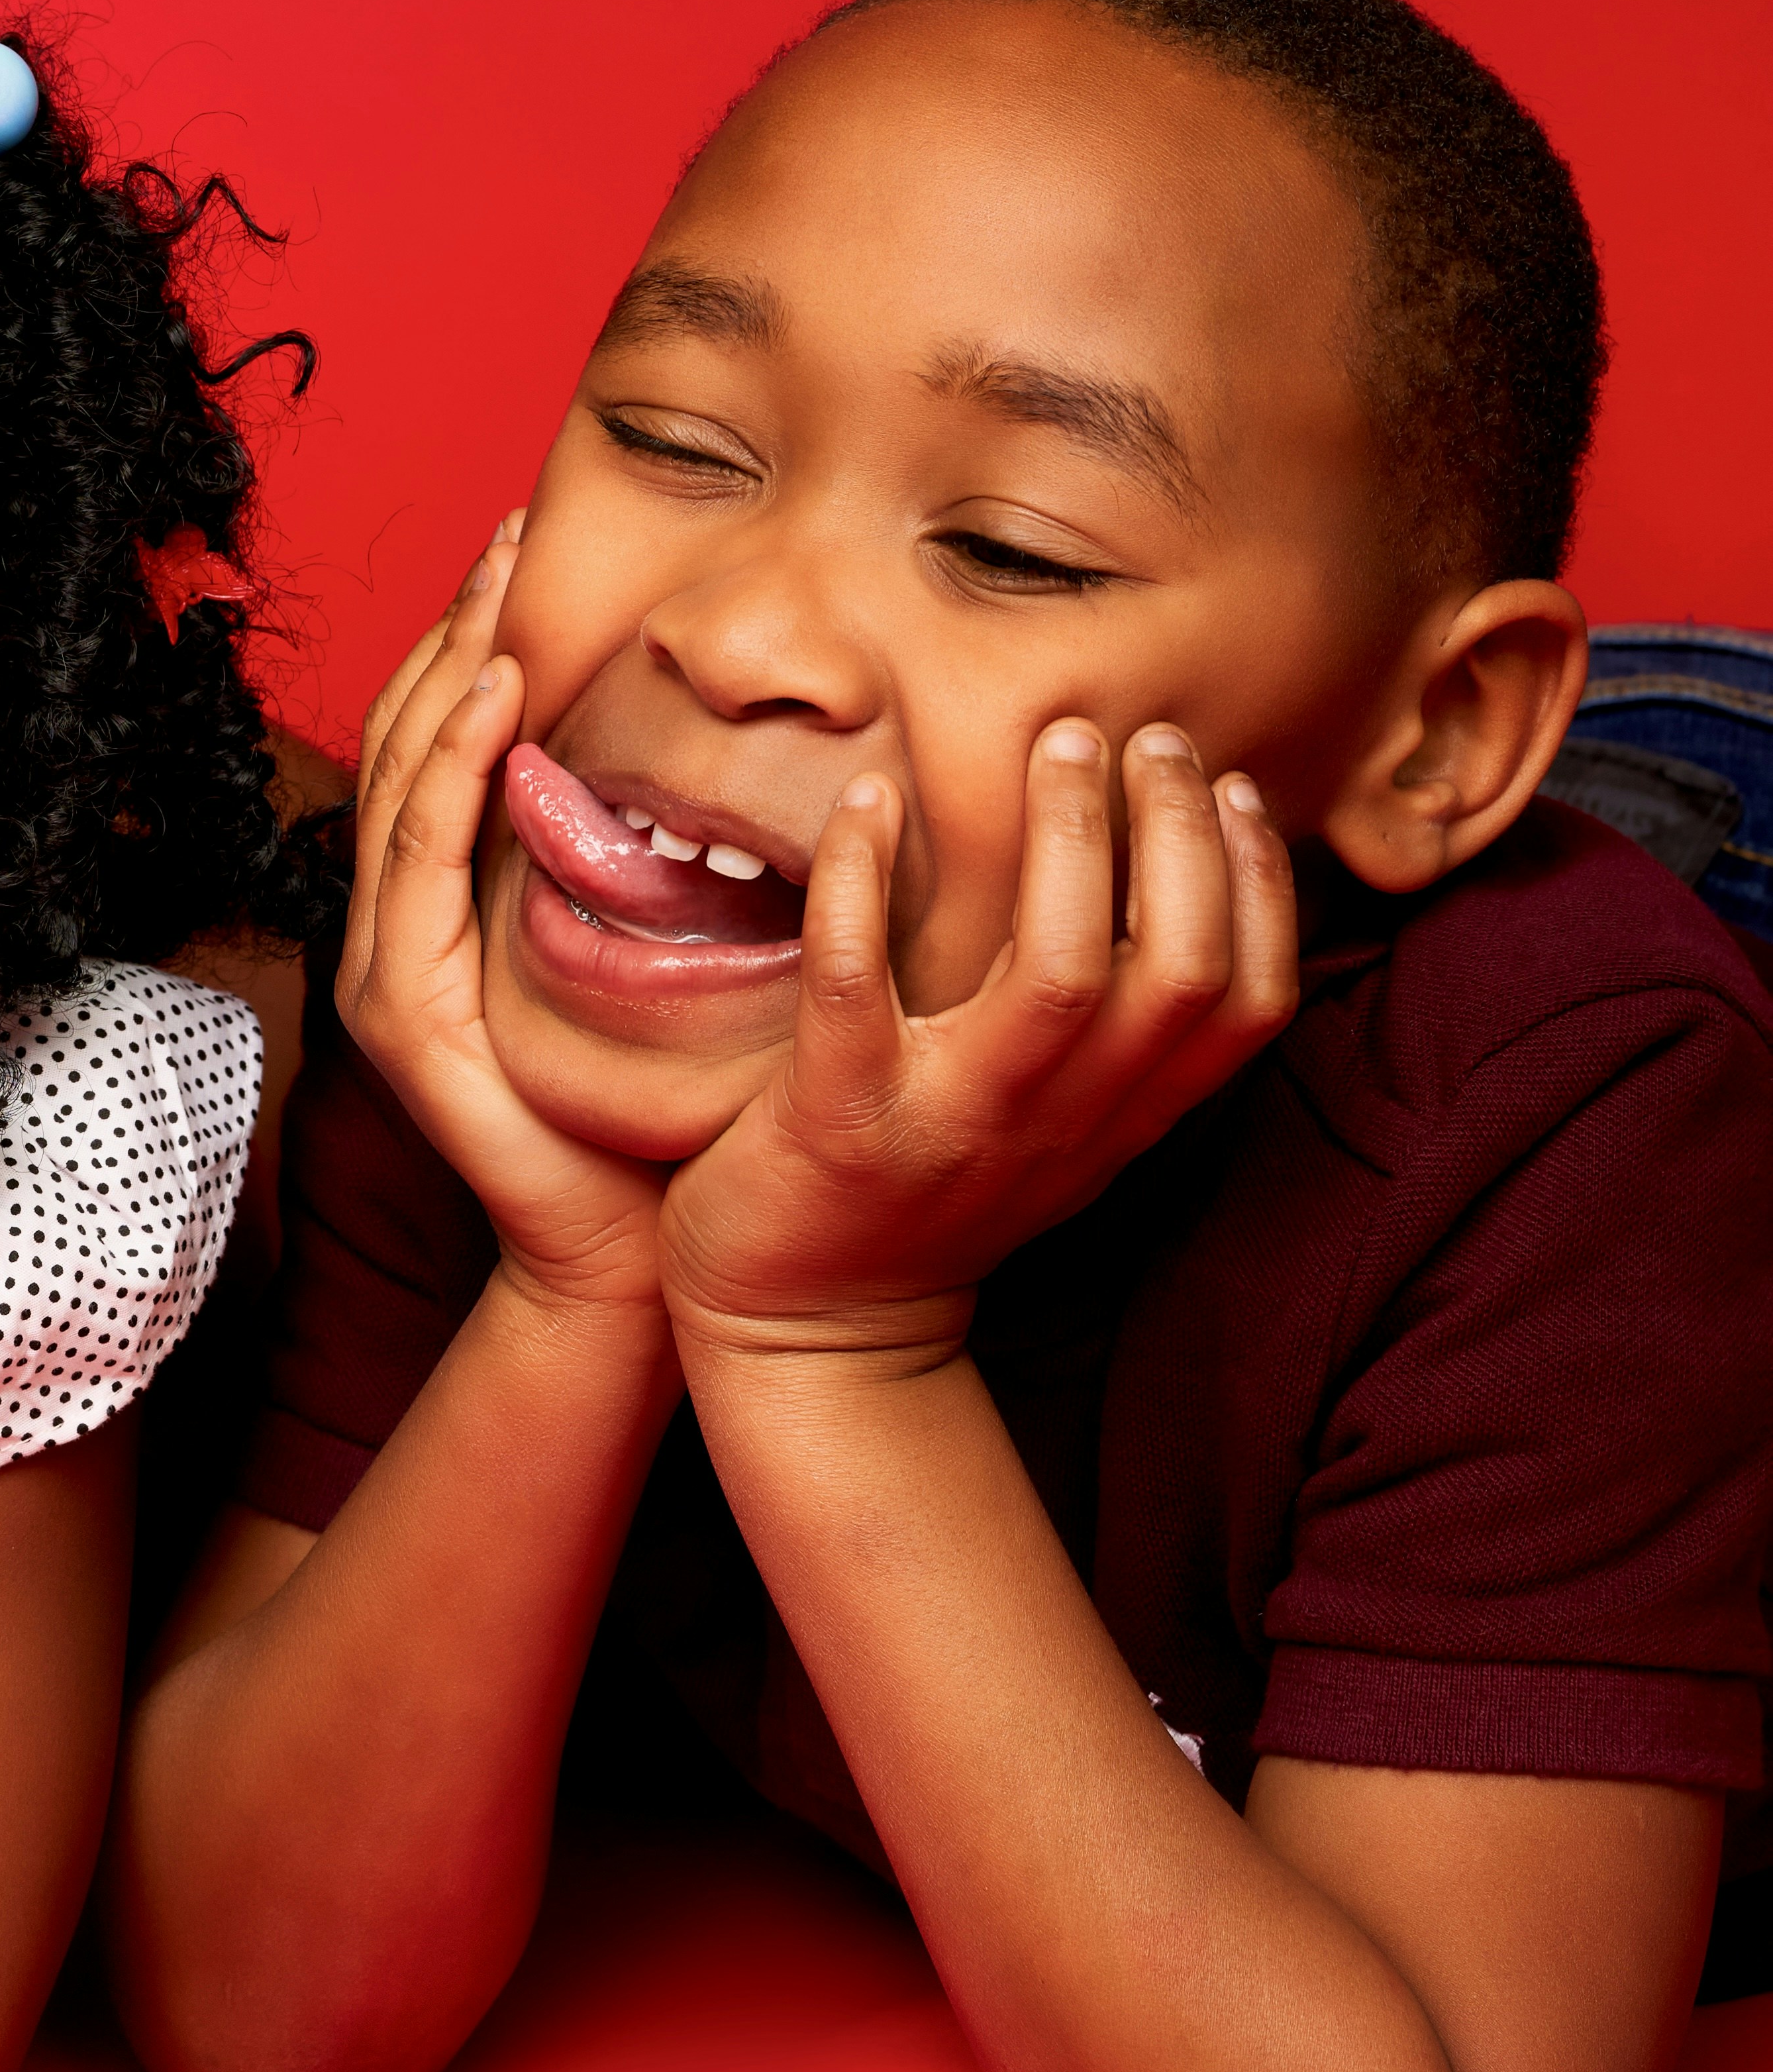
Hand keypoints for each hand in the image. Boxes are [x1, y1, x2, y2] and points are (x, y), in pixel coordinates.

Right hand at [339, 526, 665, 1315]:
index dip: (476, 638)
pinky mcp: (402, 1009)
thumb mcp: (655, 954)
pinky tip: (493, 701)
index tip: (527, 545)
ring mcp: (388, 967)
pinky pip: (418, 858)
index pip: (445, 741)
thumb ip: (646, 860)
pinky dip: (450, 769)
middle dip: (456, 627)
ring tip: (502, 589)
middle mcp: (398, 926)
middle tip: (510, 532)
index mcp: (447, 906)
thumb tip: (714, 749)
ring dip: (449, 674)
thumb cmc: (657, 1110)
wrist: (630, 1250)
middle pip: (405, 739)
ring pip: (399, 780)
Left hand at [661, 722, 1296, 1373]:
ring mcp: (951, 1122)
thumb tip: (1170, 882)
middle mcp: (1058, 1121)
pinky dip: (863, 879)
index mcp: (1120, 1118)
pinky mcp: (837, 1120)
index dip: (1261, 890)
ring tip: (1057, 743)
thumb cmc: (933, 1195)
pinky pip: (856, 984)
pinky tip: (870, 799)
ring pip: (1055, 974)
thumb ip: (1116, 1037)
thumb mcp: (1059, 1128)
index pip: (1245, 1005)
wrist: (809, 1334)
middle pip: (1174, 971)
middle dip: (1178, 837)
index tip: (1230, 789)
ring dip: (1067, 841)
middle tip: (1149, 737)